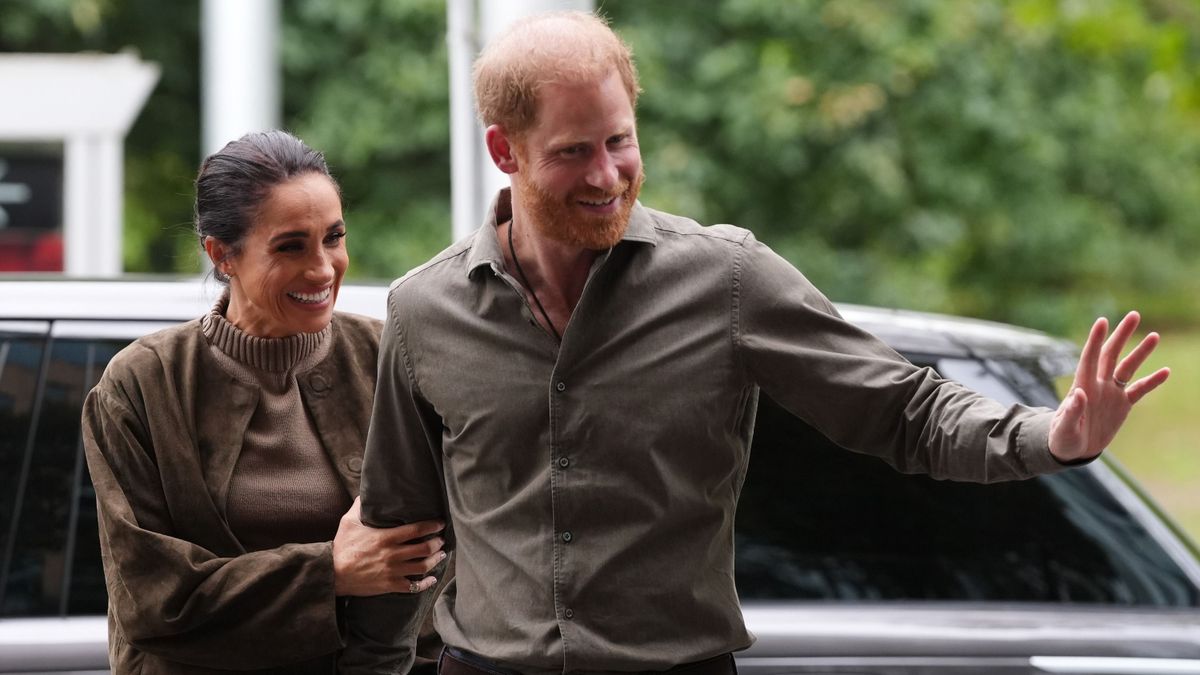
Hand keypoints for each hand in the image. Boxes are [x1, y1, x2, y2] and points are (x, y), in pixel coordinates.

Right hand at [332, 497, 446, 596]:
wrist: (333, 574)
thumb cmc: (342, 547)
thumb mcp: (348, 522)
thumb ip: (360, 506)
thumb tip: (367, 493)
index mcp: (386, 537)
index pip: (417, 529)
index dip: (432, 526)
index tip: (440, 523)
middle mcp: (393, 554)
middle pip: (425, 548)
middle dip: (437, 543)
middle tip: (442, 540)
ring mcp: (393, 571)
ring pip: (423, 566)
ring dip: (435, 560)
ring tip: (441, 555)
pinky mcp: (390, 585)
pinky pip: (413, 587)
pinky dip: (425, 583)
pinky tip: (431, 578)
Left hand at [1049, 311, 1169, 462]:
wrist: (1073, 449)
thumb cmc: (1062, 439)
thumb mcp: (1063, 429)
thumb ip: (1071, 412)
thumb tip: (1078, 393)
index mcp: (1081, 386)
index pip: (1089, 357)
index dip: (1095, 340)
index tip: (1103, 320)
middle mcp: (1097, 384)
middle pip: (1111, 355)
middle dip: (1121, 335)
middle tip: (1134, 315)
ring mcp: (1111, 393)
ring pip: (1128, 368)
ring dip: (1140, 352)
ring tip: (1154, 335)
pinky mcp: (1122, 405)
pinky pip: (1139, 390)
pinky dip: (1152, 381)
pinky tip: (1166, 371)